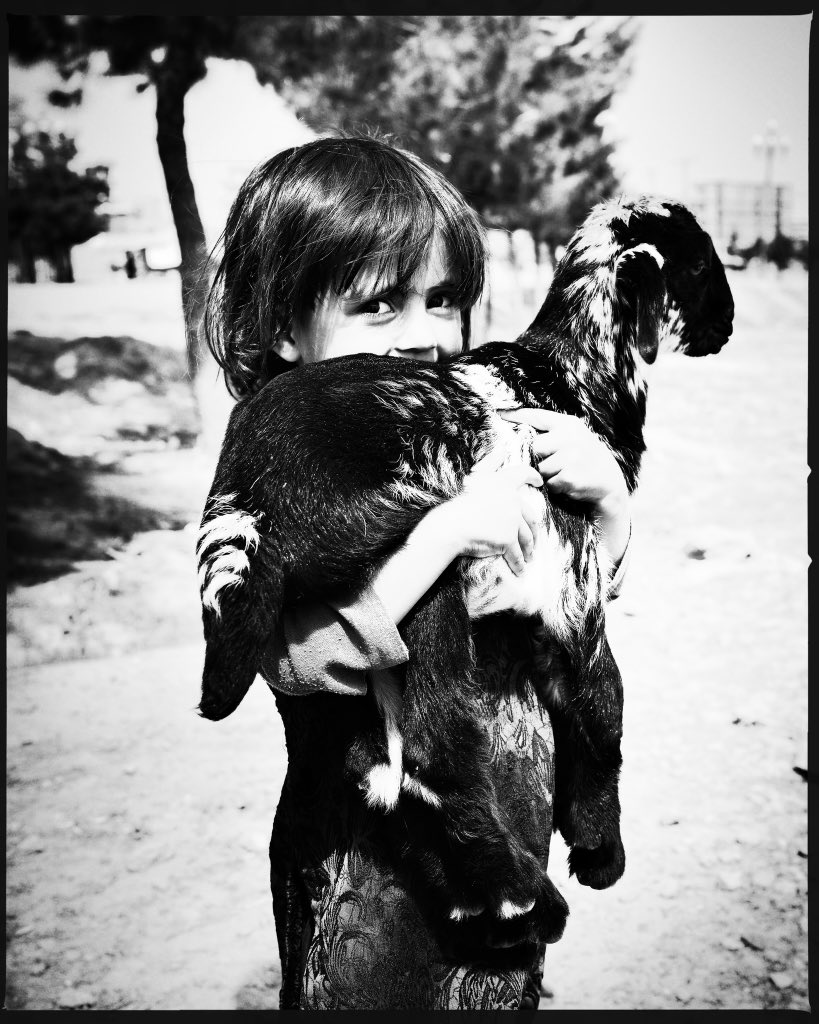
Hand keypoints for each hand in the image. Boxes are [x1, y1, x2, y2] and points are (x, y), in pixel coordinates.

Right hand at [434, 462, 543, 574]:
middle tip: (535, 538)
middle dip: (534, 529)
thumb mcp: (475, 476)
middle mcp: (513, 500)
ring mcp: (512, 520)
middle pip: (530, 515)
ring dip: (529, 548)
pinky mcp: (507, 539)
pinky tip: (521, 569)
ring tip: (529, 556)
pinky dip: (519, 563)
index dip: (534, 477)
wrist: (451, 524)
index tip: (540, 481)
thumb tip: (501, 448)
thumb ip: (490, 461)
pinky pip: (516, 554)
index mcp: (505, 482)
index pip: (525, 475)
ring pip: (526, 536)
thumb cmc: (459, 500)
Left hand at [500, 408, 627, 512]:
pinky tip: (569, 483)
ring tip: (565, 473)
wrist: (610, 482)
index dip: (515, 415)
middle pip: (535, 446)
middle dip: (541, 457)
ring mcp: (572, 456)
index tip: (498, 413)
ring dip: (548, 475)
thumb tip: (520, 434)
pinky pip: (550, 483)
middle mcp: (571, 437)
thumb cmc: (586, 458)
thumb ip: (552, 432)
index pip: (536, 415)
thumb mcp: (574, 437)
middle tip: (556, 462)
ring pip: (541, 467)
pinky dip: (556, 487)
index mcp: (569, 424)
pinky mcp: (571, 476)